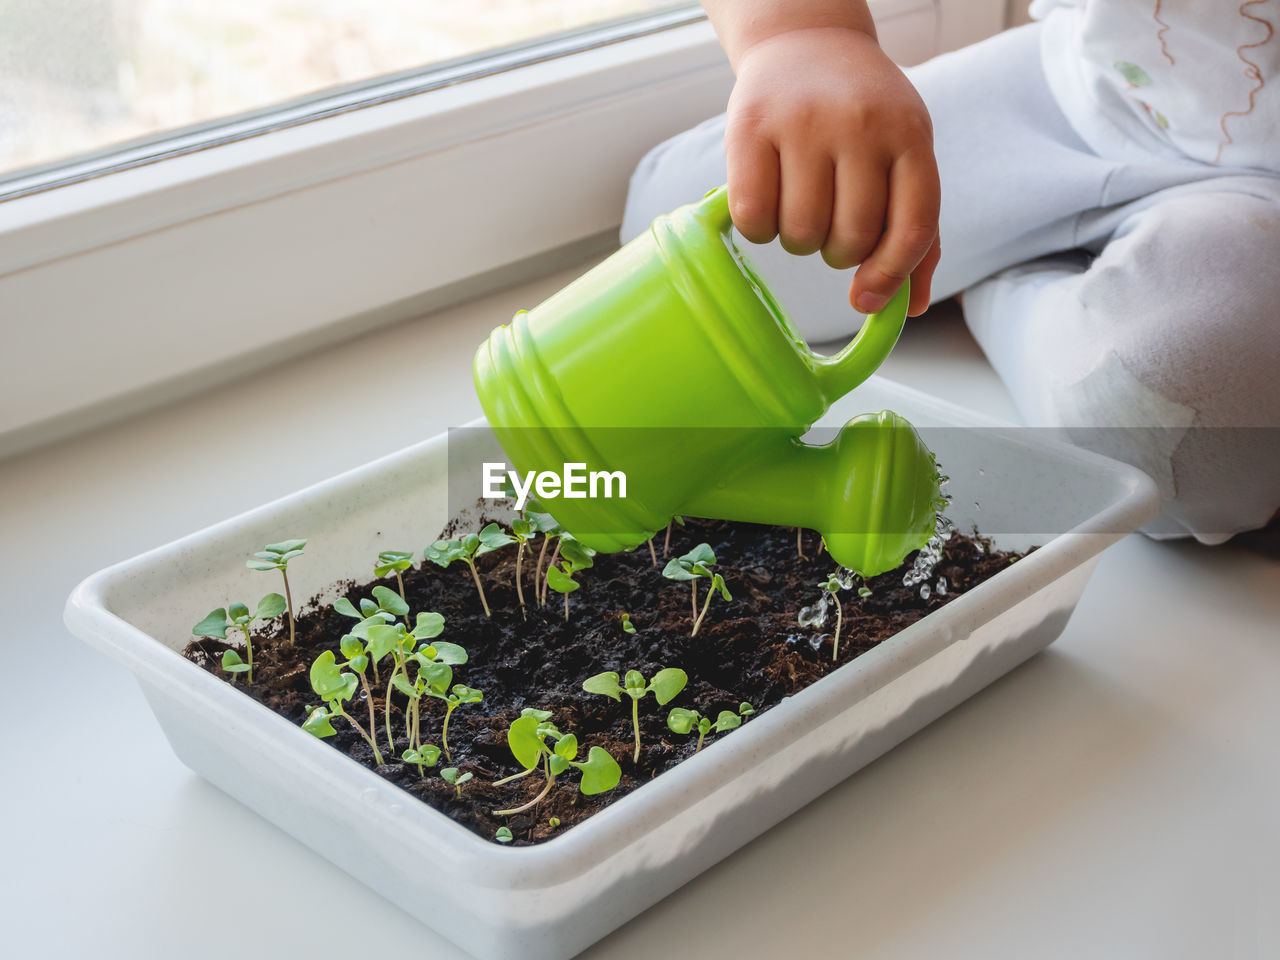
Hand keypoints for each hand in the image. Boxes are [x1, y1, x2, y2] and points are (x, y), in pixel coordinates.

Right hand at [723, 26, 939, 316]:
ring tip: (798, 208)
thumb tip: (912, 307)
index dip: (891, 275)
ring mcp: (803, 122)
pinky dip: (757, 229)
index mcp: (911, 134)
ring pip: (800, 233)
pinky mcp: (750, 127)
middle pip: (850, 239)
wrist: (806, 39)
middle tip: (828, 227)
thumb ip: (915, 229)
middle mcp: (861, 124)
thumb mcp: (904, 153)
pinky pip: (752, 217)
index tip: (865, 300)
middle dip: (837, 253)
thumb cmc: (862, 112)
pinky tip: (766, 203)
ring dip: (796, 241)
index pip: (913, 227)